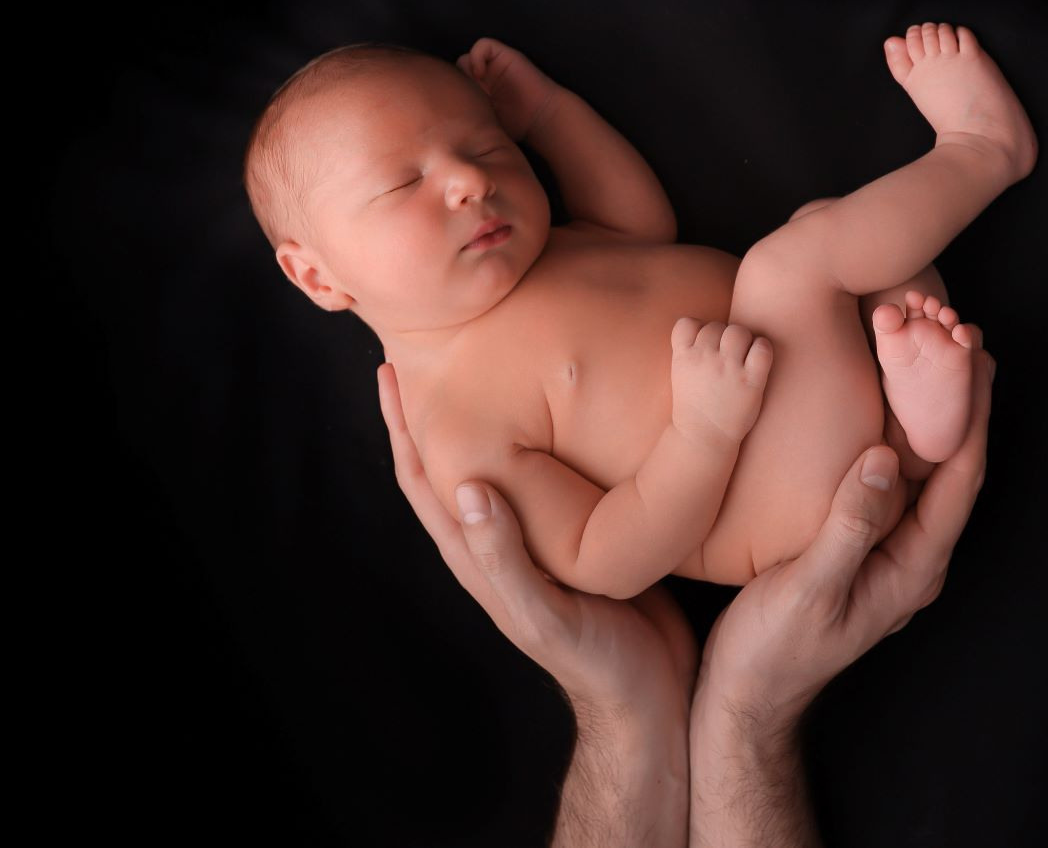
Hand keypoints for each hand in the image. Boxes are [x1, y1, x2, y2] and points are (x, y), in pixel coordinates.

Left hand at [377, 361, 694, 712]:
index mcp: (479, 558)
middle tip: (429, 351)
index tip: (392, 371)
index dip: (403, 428)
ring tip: (486, 367)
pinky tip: (559, 418)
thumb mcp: (546, 613)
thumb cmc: (598, 662)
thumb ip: (506, 559)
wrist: (654, 697)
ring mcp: (536, 542)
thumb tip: (467, 488)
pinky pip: (547, 479)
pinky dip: (539, 442)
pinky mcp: (578, 538)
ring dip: (483, 419)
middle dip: (432, 412)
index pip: (424, 481)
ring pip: (498, 466)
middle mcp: (500, 543)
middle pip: (450, 465)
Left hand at [456, 37, 562, 142]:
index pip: (453, 84)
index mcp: (477, 92)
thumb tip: (442, 118)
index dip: (453, 91)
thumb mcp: (482, 122)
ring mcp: (494, 65)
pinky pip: (482, 46)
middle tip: (467, 96)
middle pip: (457, 70)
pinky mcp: (504, 55)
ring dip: (466, 70)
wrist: (540, 118)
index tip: (460, 105)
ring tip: (475, 86)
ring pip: (466, 57)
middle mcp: (484, 78)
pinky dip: (478, 57)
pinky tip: (482, 74)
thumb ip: (466, 115)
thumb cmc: (515, 126)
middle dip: (459, 82)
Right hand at [669, 318, 773, 445]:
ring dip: (743, 340)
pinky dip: (762, 348)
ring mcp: (728, 369)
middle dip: (722, 337)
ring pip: (739, 331)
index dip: (698, 329)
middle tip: (726, 356)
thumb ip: (688, 350)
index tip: (704, 345)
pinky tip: (758, 359)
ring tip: (743, 356)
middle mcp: (705, 359)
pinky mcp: (751, 381)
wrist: (704, 437)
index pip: (687, 322)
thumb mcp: (680, 374)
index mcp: (683, 357)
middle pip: (716, 325)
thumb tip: (705, 328)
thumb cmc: (695, 405)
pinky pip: (762, 348)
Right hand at [693, 326, 995, 726]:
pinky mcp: (857, 541)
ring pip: (920, 465)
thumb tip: (884, 460)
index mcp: (914, 567)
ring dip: (926, 407)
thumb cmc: (774, 654)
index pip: (958, 477)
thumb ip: (849, 526)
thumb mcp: (810, 589)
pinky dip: (888, 428)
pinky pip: (886, 475)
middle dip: (957, 398)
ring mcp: (886, 548)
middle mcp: (911, 554)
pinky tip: (874, 397)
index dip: (970, 412)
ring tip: (924, 348)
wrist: (743, 697)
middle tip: (956, 332)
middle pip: (949, 463)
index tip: (972, 354)